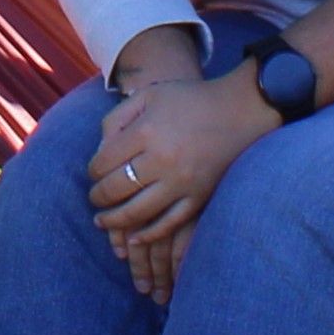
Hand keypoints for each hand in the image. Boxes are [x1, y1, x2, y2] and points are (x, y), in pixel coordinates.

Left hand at [88, 68, 277, 305]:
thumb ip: (117, 118)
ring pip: (137, 212)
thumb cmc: (190, 100)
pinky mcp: (199, 198)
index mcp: (145, 132)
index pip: (104, 161)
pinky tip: (134, 238)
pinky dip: (148, 234)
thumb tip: (99, 150)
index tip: (93, 172)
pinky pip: (169, 224)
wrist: (241, 111)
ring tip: (102, 222)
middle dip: (98, 197)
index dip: (92, 171)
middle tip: (94, 199)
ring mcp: (182, 182)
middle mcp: (161, 160)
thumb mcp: (148, 95)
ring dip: (114, 220)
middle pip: (116, 188)